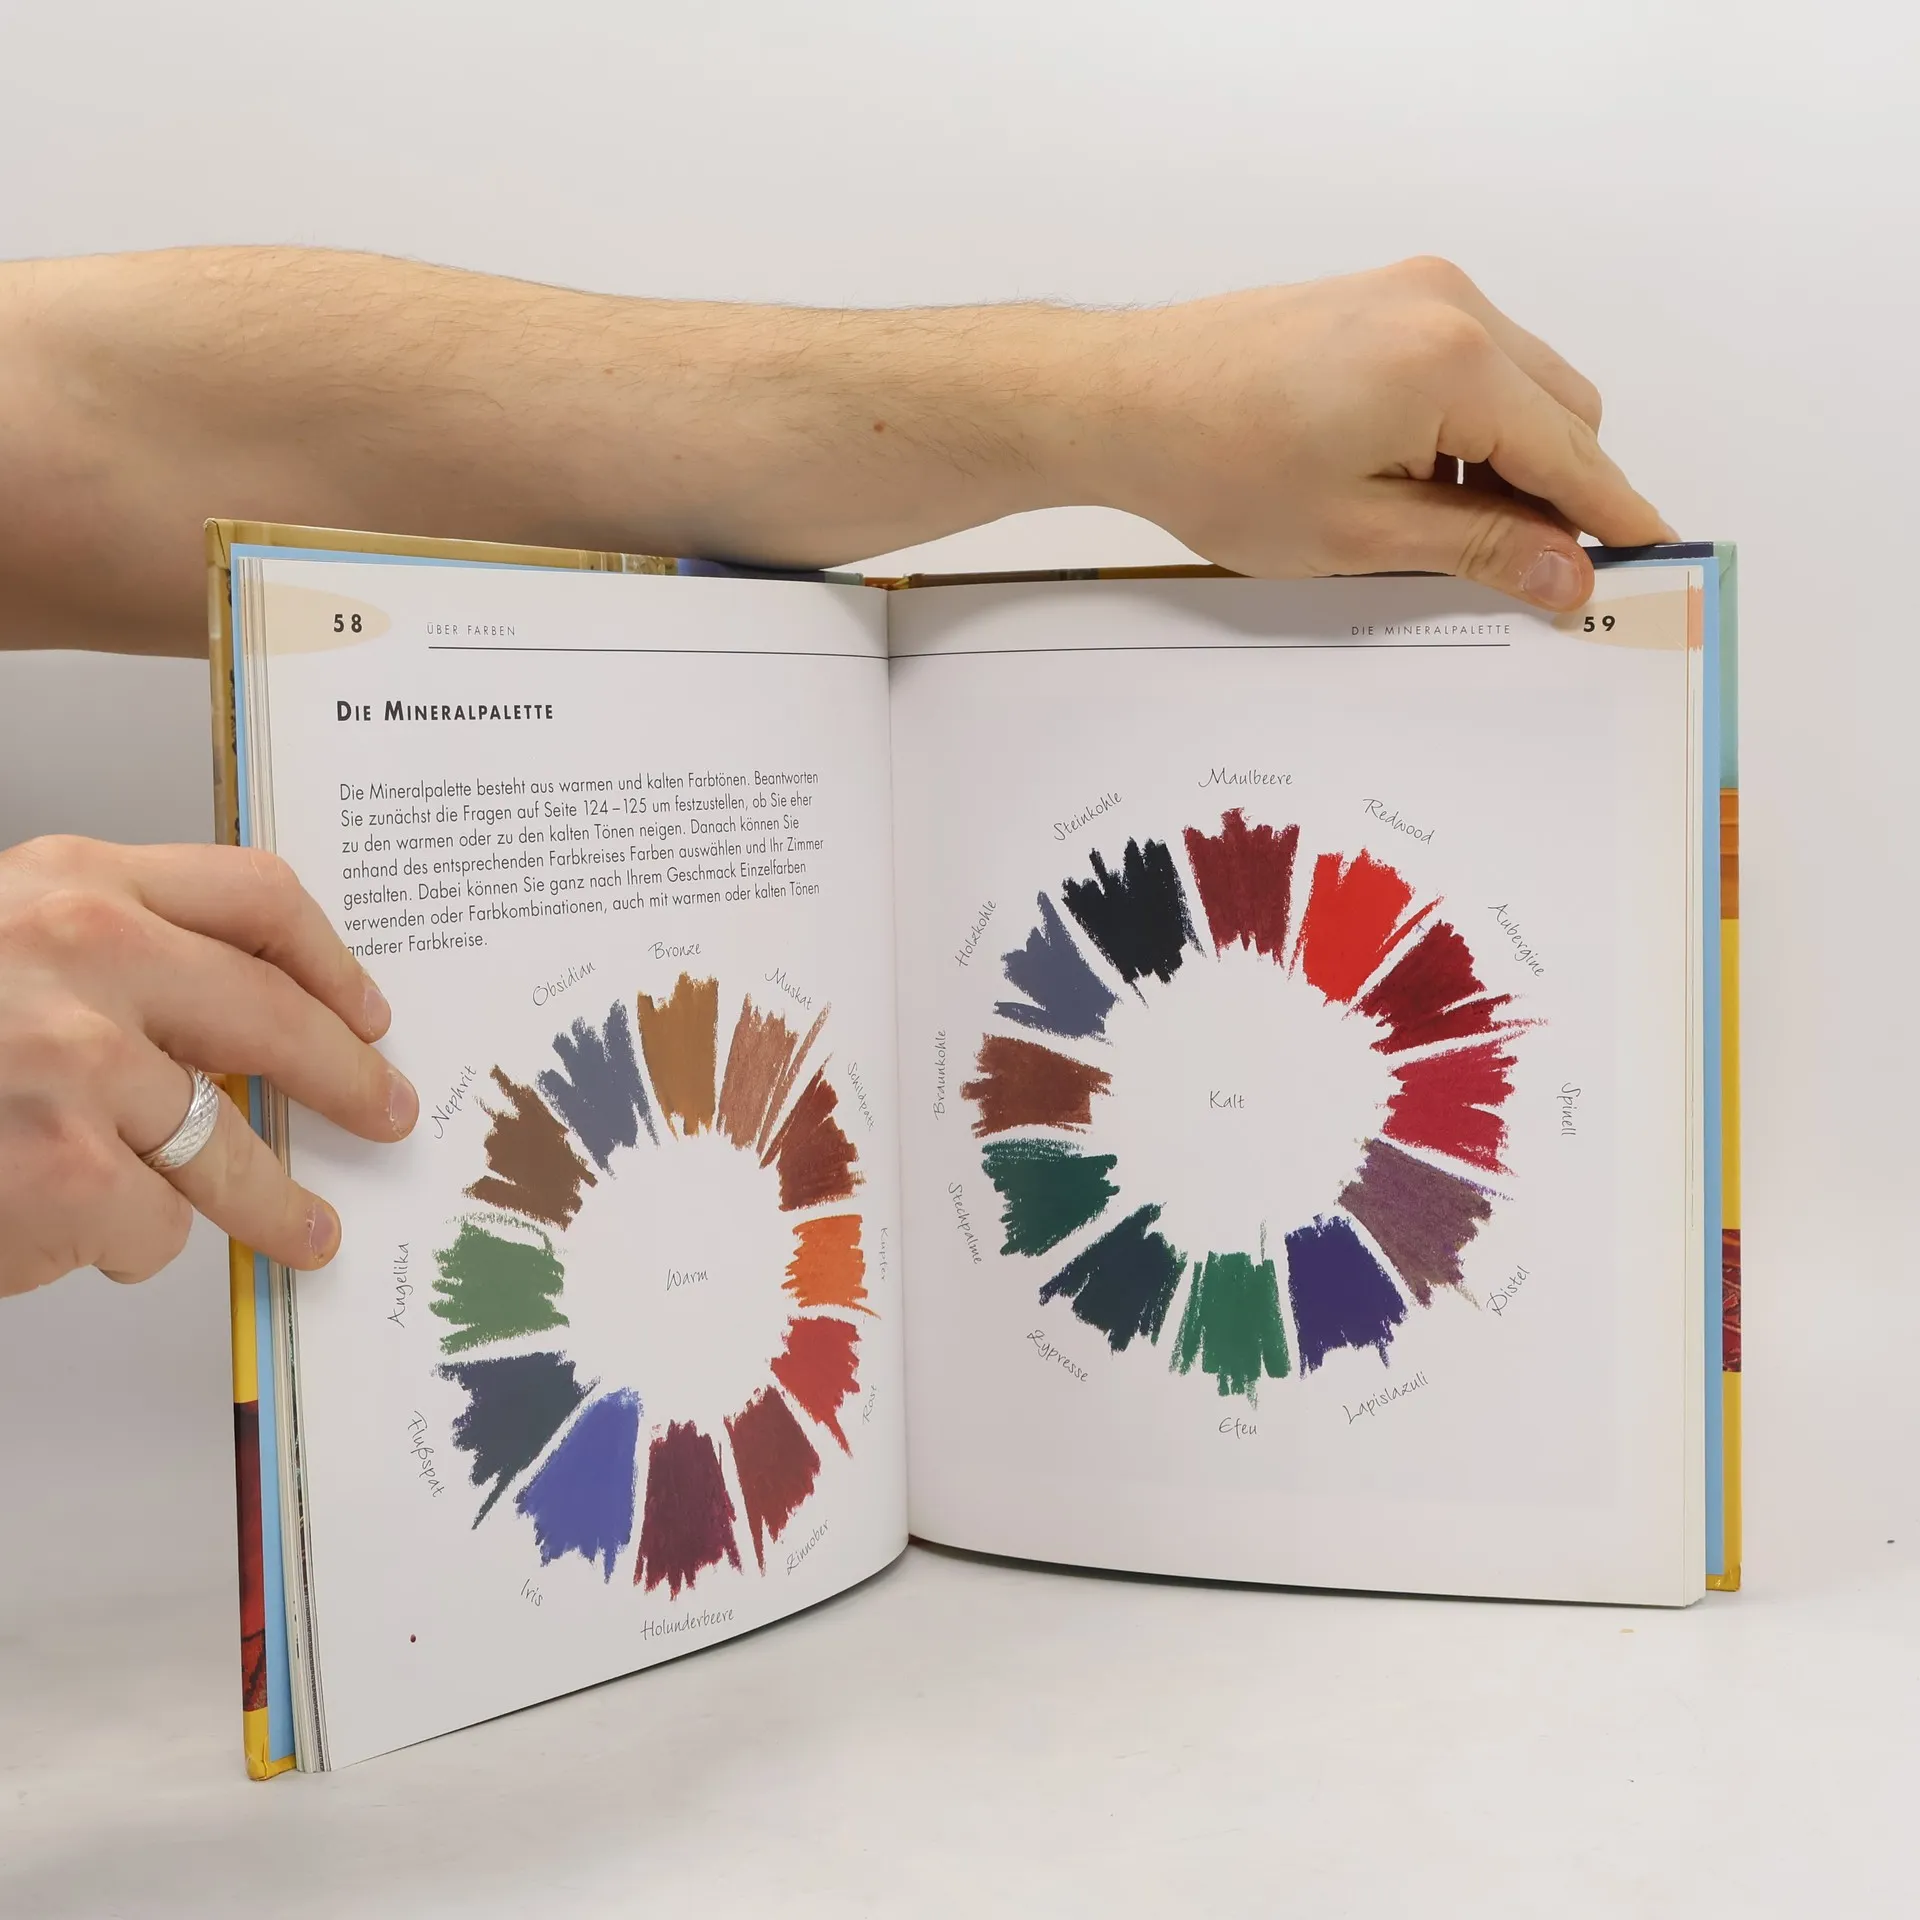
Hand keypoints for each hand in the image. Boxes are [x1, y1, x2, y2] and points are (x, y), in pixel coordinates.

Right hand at [0, 836, 416, 1296]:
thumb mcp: (2, 944)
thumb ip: (116, 957)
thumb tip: (250, 1035)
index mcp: (73, 881)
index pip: (257, 896)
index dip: (332, 961)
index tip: (369, 1011)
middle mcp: (83, 952)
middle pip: (273, 1018)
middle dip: (347, 1081)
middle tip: (385, 1116)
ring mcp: (73, 1062)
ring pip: (222, 1147)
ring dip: (271, 1205)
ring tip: (309, 1235)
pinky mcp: (61, 1169)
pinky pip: (150, 1223)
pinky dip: (122, 1245)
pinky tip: (71, 1235)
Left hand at [1081, 256, 1673, 608]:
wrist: (1123, 401)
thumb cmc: (1218, 465)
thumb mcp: (1361, 533)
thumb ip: (1480, 549)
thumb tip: (1568, 574)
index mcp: (1453, 362)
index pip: (1571, 452)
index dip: (1612, 517)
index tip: (1650, 561)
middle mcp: (1450, 305)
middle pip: (1561, 410)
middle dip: (1557, 491)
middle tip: (1527, 571)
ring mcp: (1416, 291)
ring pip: (1518, 386)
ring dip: (1507, 460)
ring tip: (1438, 532)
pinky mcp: (1385, 298)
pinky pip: (1468, 365)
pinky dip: (1465, 426)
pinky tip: (1411, 483)